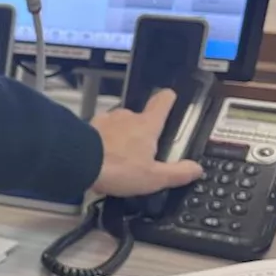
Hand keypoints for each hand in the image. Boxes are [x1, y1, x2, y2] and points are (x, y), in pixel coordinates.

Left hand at [90, 89, 204, 196]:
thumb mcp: (153, 177)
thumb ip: (177, 173)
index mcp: (147, 125)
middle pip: (140, 118)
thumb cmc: (117, 168)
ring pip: (119, 125)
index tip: (171, 98)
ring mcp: (106, 120)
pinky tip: (101, 159)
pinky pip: (100, 132)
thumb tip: (196, 169)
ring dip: (120, 137)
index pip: (163, 101)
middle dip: (141, 132)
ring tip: (119, 159)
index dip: (168, 99)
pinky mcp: (88, 127)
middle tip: (141, 153)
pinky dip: (102, 142)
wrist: (79, 163)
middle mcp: (127, 116)